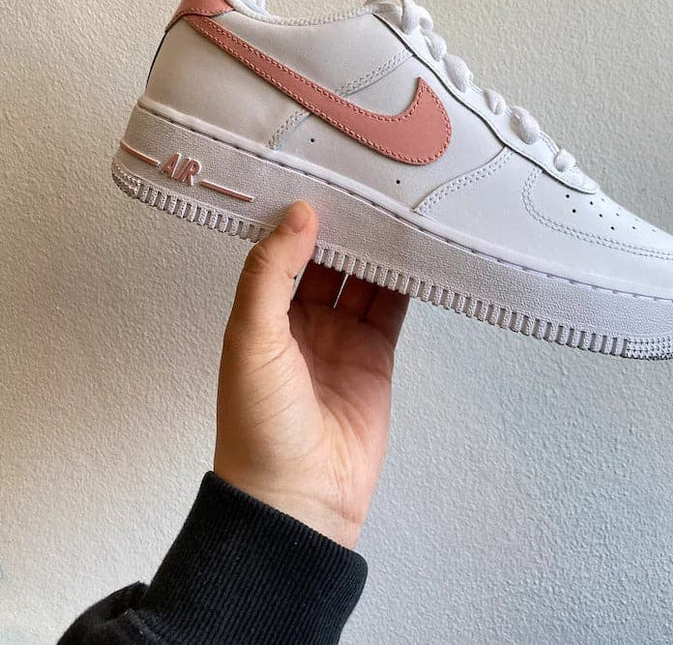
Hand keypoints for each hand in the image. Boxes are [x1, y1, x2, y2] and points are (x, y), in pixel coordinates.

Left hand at [214, 201, 408, 548]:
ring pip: (364, 277)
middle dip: (345, 225)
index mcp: (264, 313)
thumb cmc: (259, 426)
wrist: (299, 499)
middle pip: (328, 258)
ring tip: (396, 207)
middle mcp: (303, 320)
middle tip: (367, 183)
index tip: (320, 176)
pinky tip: (416, 252)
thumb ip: (270, 274)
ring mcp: (342, 336)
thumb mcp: (251, 339)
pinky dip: (406, 281)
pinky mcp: (376, 356)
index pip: (284, 250)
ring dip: (377, 247)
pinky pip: (393, 307)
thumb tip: (298, 215)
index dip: (301, 216)